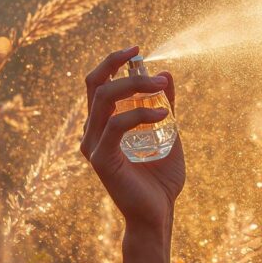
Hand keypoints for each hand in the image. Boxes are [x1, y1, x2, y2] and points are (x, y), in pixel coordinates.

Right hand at [80, 46, 185, 232]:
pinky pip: (116, 125)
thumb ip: (165, 106)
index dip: (112, 61)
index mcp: (102, 125)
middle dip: (123, 68)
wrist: (158, 214)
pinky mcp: (101, 160)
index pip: (97, 83)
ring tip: (163, 89)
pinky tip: (163, 114)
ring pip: (105, 99)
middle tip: (157, 73)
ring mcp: (93, 145)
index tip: (136, 48)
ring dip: (136, 86)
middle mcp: (92, 132)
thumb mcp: (169, 134)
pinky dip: (140, 113)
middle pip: (96, 84)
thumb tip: (167, 74)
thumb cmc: (161, 179)